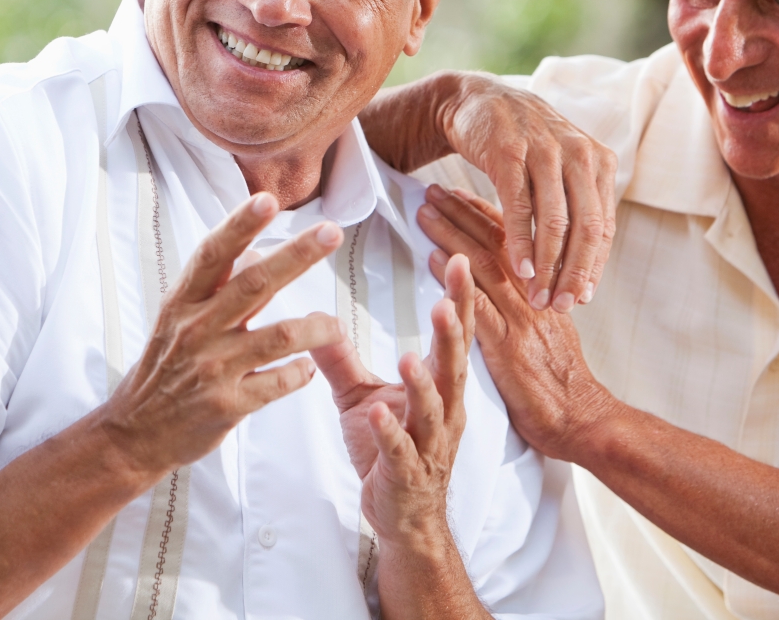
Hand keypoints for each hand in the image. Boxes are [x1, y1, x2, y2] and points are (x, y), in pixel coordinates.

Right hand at [97, 193, 344, 478]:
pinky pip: (277, 383)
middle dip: (296, 255)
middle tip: (330, 232)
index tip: (266, 200)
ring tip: (335, 325)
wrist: (135, 432)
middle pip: (254, 284)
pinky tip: (307, 369)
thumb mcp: (177, 319)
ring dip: (315, 327)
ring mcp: (213, 368)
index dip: (239, 225)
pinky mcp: (227, 405)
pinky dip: (299, 374)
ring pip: (278, 336)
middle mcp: (197, 330)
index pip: (213, 254)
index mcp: (183, 303)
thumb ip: (215, 287)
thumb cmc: (163, 368)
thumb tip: (252, 250)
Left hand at [311, 254, 474, 546]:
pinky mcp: (406, 474)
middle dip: (451, 335)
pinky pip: (400, 451)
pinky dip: (390, 432)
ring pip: (431, 410)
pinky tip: (379, 414)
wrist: (404, 516)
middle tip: (446, 302)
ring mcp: (428, 445)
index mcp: (440, 388)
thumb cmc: (390, 453)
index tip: (461, 262)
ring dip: (422, 384)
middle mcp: (443, 412)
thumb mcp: (362, 397)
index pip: (453, 337)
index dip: (459, 300)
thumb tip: (317, 320)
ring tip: (409, 358)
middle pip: (452, 367)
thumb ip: (342, 359)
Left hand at [417, 185, 616, 462]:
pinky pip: (480, 307)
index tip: (459, 193)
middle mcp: (532, 298)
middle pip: (494, 245)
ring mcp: (521, 321)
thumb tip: (517, 284)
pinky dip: (456, 281)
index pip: (512, 242)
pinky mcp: (509, 349)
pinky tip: (434, 261)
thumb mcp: (553, 333)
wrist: (583, 421)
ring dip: (451, 235)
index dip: (484, 214)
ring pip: (484, 268)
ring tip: (426, 213)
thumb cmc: (563, 384)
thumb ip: (533, 305)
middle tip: (433, 190)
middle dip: (461, 213)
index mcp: (543, 290)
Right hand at [441, 73, 616, 312]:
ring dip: (548, 266)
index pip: (603, 226)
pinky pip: (520, 207)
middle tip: (563, 307)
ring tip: (539, 297)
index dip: (593, 267)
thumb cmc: (520, 144)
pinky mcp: (510, 152)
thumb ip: (575, 205)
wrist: (475, 100)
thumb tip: (587, 265)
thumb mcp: (558, 167)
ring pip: (555, 221)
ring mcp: (545, 151)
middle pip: (586, 228)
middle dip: (575, 274)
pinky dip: (521, 242)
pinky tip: (520, 268)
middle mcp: (578, 154)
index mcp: (597, 161)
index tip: (583, 300)